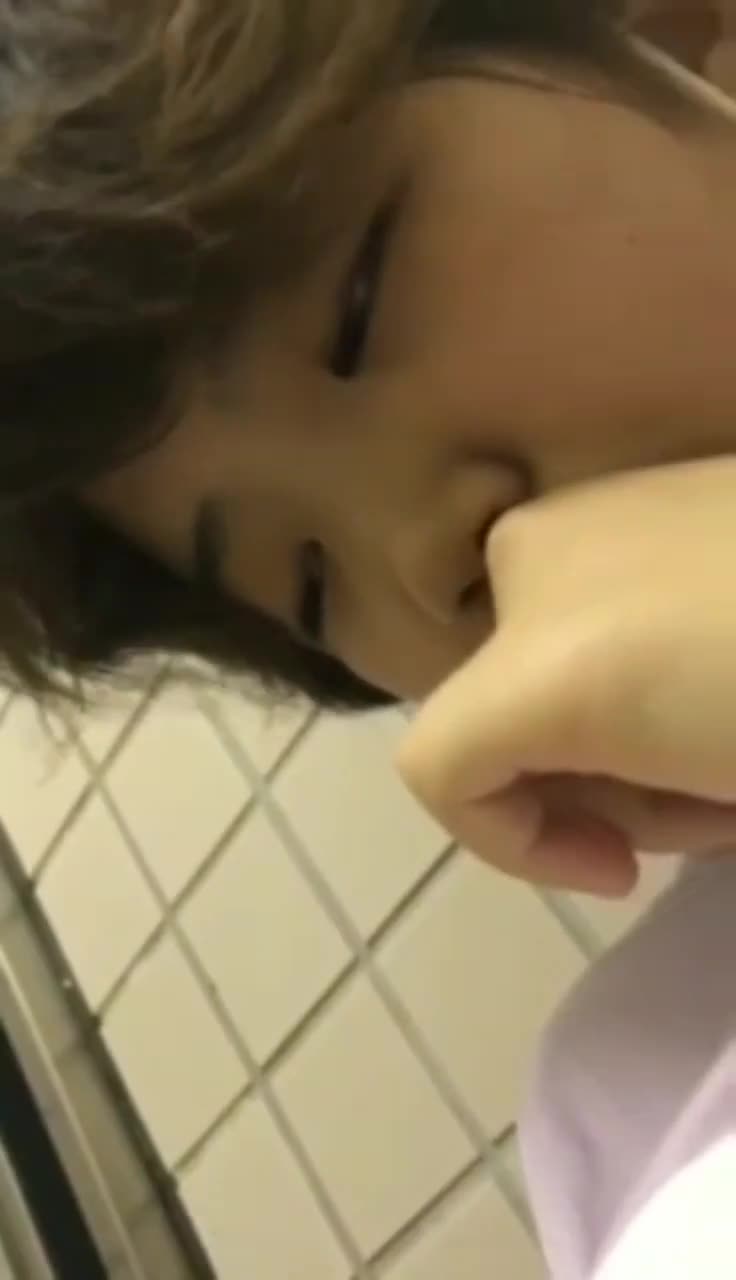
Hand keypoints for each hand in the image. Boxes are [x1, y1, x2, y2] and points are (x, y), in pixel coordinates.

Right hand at [398, 458, 735, 896]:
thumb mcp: (704, 795)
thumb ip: (592, 806)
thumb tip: (598, 808)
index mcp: (543, 653)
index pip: (444, 769)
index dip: (514, 845)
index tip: (625, 873)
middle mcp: (536, 560)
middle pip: (508, 716)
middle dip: (599, 786)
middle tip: (715, 812)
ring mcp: (596, 509)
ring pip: (555, 659)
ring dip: (634, 735)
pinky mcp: (654, 486)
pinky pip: (601, 598)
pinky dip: (647, 660)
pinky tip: (728, 683)